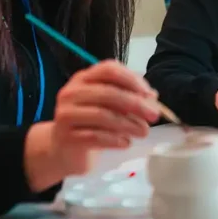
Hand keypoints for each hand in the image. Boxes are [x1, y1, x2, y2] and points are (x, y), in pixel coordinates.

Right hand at [24, 60, 159, 190]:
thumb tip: (153, 97)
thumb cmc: (90, 123)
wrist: (62, 149)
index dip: (132, 79)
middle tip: (154, 116)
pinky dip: (115, 139)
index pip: (109, 69)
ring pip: (103, 115)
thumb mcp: (109, 107)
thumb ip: (129, 98)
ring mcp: (66, 114)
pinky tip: (126, 143)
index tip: (149, 94)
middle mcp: (71, 92)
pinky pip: (96, 136)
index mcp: (83, 78)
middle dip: (136, 104)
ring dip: (129, 124)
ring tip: (144, 132)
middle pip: (108, 92)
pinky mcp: (67, 136)